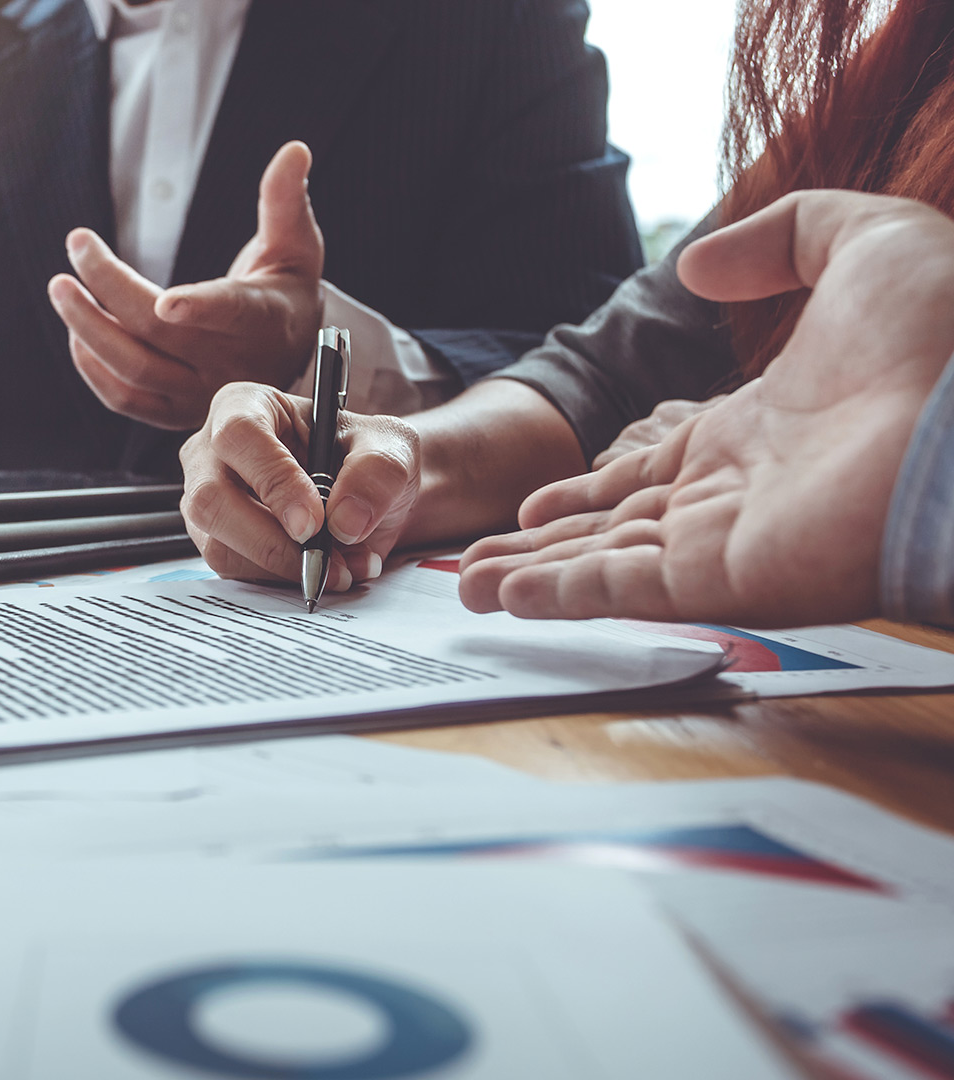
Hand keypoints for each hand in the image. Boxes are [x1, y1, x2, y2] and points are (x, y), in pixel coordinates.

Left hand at [48, 141, 325, 429]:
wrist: (285, 357)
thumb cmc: (286, 292)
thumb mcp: (296, 246)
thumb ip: (286, 201)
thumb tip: (293, 150)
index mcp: (263, 320)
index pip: (231, 313)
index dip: (199, 308)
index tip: (166, 301)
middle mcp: (231, 365)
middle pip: (159, 333)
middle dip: (110, 287)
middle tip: (78, 245)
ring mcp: (199, 394)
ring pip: (134, 369)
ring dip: (88, 328)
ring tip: (60, 288)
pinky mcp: (174, 412)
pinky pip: (124, 400)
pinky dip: (92, 366)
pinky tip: (76, 330)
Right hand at [179, 381, 419, 590]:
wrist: (364, 495)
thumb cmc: (364, 455)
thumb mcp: (391, 446)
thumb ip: (377, 471)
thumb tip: (344, 522)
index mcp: (244, 406)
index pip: (239, 436)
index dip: (274, 480)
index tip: (314, 521)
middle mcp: (211, 452)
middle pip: (210, 499)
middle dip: (269, 539)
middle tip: (322, 558)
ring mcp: (205, 500)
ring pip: (217, 545)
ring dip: (283, 566)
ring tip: (340, 565)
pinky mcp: (215, 540)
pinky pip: (234, 571)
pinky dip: (282, 579)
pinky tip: (321, 568)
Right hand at [460, 191, 953, 625]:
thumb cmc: (943, 334)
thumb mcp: (864, 242)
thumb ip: (777, 239)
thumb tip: (695, 265)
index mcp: (756, 433)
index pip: (648, 473)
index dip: (586, 490)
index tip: (533, 504)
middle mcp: (734, 497)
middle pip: (613, 529)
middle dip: (541, 546)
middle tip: (476, 563)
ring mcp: (729, 542)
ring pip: (606, 564)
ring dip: (533, 575)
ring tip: (467, 586)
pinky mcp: (728, 580)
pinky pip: (627, 589)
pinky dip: (563, 594)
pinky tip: (507, 596)